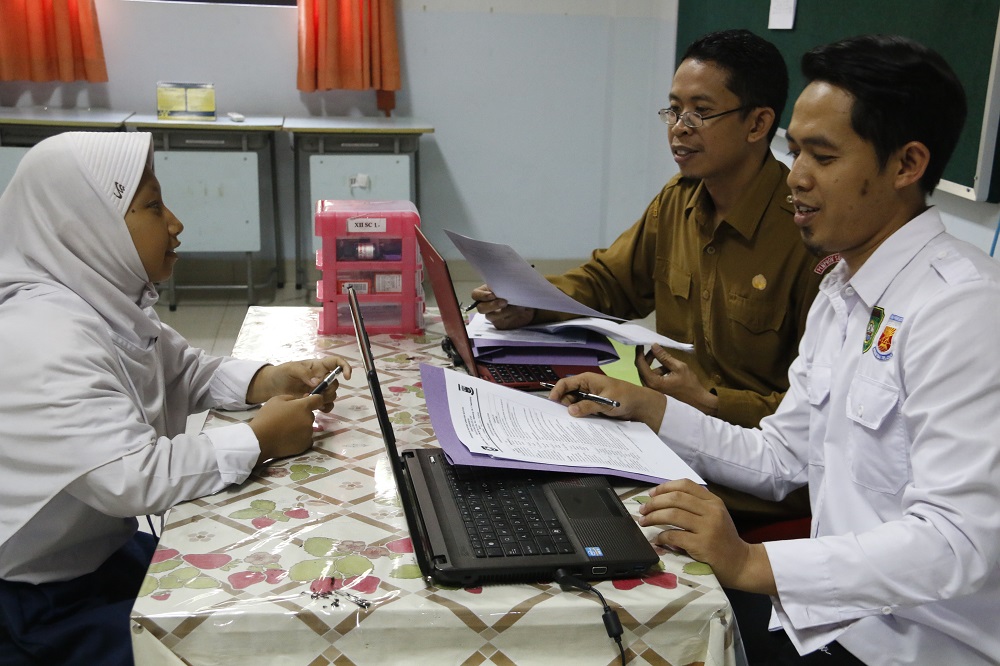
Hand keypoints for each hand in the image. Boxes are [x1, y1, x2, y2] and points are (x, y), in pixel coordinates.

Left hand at [246, 356, 351, 411]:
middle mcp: (321, 378)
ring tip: (308, 399)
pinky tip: (315, 407)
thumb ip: (304, 373)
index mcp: (318, 366)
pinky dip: (324, 407)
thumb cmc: (281, 373)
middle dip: (329, 388)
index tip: (346, 376)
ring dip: (324, 398)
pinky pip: (326, 405)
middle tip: (316, 392)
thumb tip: (316, 382)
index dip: (345, 367)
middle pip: (335, 383)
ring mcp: (318, 390)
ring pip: (332, 395)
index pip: (336, 363)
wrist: (271, 387)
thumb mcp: (290, 369)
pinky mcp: (314, 401)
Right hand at [249, 394, 324, 465]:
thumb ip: (291, 398)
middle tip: (288, 419)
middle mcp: (309, 419)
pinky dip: (300, 439)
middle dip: (302, 415)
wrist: (260, 439)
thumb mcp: (276, 400)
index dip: (315, 399)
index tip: (309, 402)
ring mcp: (308, 433)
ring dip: (300, 427)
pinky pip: (306, 439)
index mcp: (303, 407)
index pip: (318, 400)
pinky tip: (289, 439)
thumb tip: (298, 400)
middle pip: (310, 415)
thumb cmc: (267, 417)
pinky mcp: (305, 445)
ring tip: (286, 431)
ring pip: (308, 427)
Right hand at [470, 284, 534, 329]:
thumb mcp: (507, 285)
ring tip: (517, 306)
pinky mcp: (499, 324)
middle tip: (505, 302)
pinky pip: (502, 322)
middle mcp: (485, 305)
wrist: (525, 302)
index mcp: (484, 293)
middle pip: (481, 308)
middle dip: (493, 305)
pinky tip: (519, 310)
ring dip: (505, 311)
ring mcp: (491, 315)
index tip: (493, 294)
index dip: (482, 295)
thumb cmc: (513, 290)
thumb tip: (503, 288)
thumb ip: (501, 286)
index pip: (475, 294)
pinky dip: (512, 316)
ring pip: (491, 316)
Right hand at [545, 372, 665, 431]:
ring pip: (573, 404)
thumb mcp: (606, 401)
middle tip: (558, 418)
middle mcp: (586, 388)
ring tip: (567, 422)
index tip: (551, 403)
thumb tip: (571, 411)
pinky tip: (577, 424)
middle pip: (567, 395)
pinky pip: (582, 410)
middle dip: (563, 405)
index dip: (556, 392)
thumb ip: (588, 406)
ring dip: (571, 412)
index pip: (565, 383)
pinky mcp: (593, 406)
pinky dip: (579, 416)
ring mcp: (589, 397)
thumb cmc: (625, 397)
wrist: (641, 405)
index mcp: (587, 380)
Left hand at [636, 344, 718, 416]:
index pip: (640, 364)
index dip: (639, 352)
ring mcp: (651, 389)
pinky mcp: (655, 389)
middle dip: (647, 356)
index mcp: (653, 382)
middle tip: (654, 347)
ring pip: (647, 371)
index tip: (641, 343)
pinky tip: (667, 367)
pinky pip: (652, 376)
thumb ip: (664, 357)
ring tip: (664, 356)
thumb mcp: (678, 367)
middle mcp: (649, 386)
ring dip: (653, 363)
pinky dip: (657, 369)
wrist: (696, 399)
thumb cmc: (689, 383)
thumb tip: (653, 345)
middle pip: (642, 367)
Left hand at [638, 479, 775, 593]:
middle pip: (676, 498)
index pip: (685, 485)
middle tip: (643, 509)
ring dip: (653, 517)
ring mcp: (708, 528)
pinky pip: (674, 536)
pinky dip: (661, 536)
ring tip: (644, 521)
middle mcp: (712, 511)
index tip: (651, 494)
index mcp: (713, 501)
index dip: (664, 487)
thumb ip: (696, 505)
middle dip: (654, 503)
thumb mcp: (715, 516)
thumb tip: (662, 499)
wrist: (741, 563)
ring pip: (673, 514)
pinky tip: (657, 539)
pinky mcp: (702, 545)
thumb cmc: (723, 539)